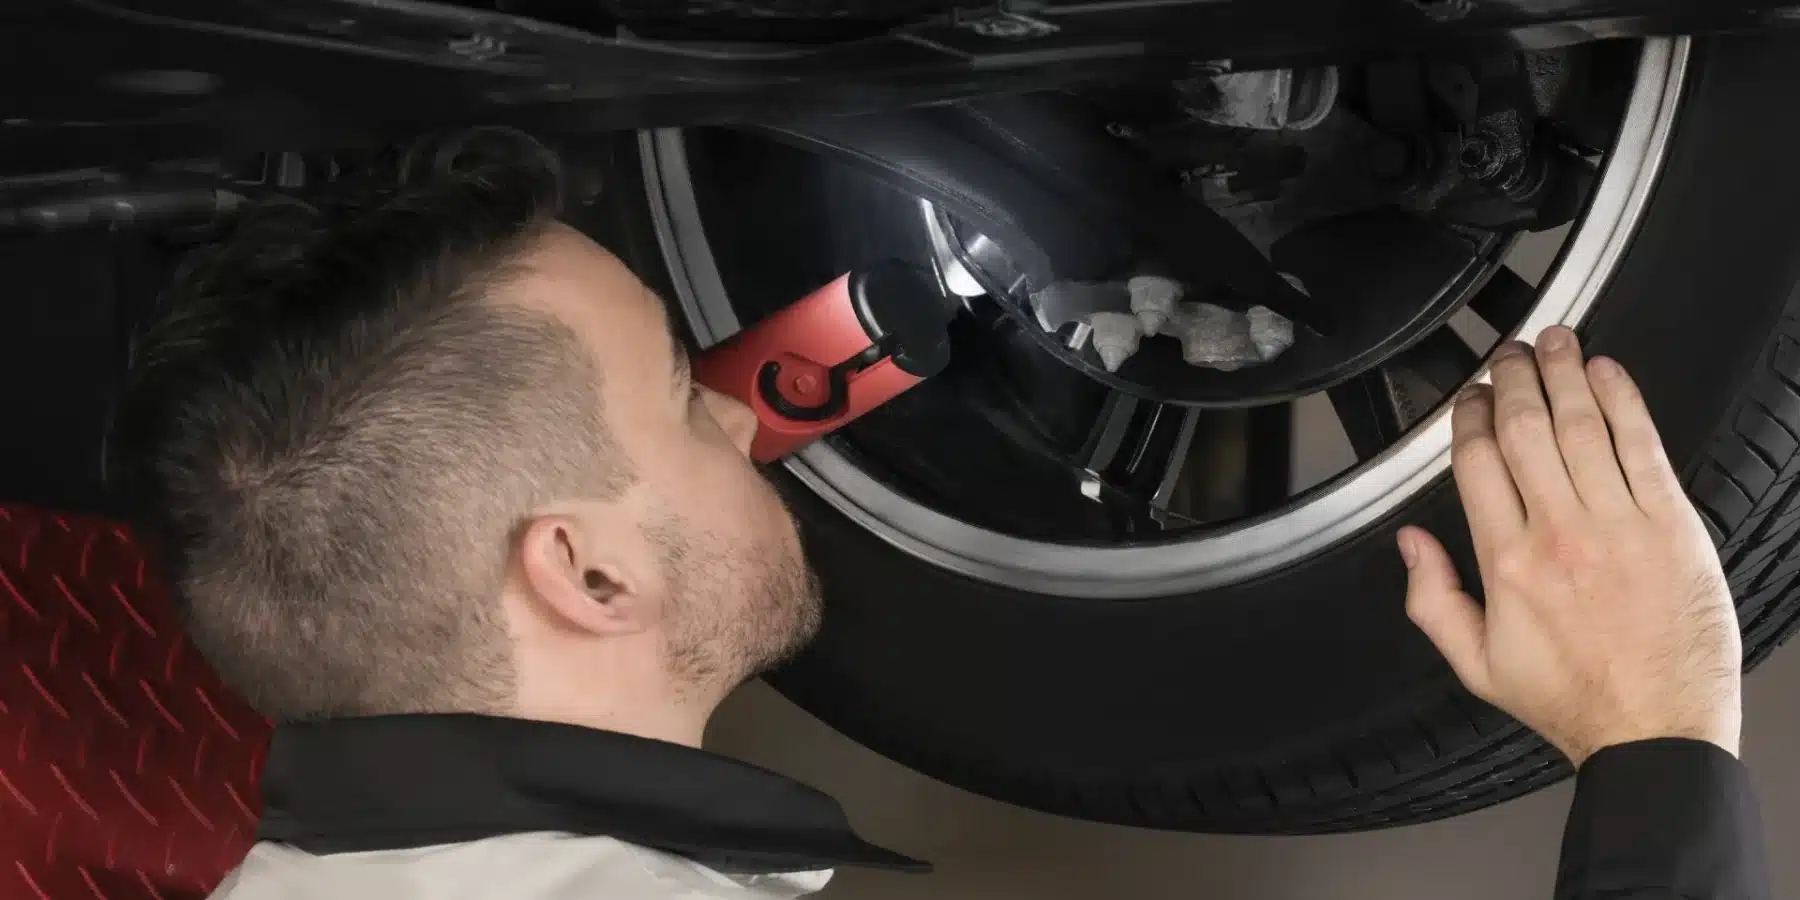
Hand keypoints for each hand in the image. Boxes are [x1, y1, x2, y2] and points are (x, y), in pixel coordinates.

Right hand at [1398, 326, 1741, 766]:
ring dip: (1564, 373)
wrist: (1656, 729)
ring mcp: (1619, 524)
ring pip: (1581, 425)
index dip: (1470, 416)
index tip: (1471, 398)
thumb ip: (1432, 600)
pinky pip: (1643, 445)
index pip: (1478, 461)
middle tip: (1509, 353)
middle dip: (1513, 378)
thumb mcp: (1477, 665)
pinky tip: (1609, 374)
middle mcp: (1559, 533)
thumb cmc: (1574, 701)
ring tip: (1555, 342)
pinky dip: (1624, 401)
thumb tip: (1409, 545)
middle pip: (1526, 428)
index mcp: (1506, 562)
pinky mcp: (1671, 524)